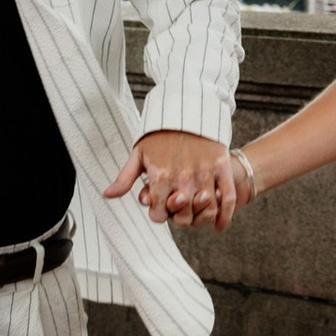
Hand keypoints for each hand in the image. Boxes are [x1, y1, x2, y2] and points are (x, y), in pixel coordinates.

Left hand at [101, 130, 233, 227]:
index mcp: (161, 176)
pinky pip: (227, 198)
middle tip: (180, 212)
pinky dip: (225, 216)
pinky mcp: (222, 167)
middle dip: (180, 218)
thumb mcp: (138, 154)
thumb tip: (108, 196)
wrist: (187, 109)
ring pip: (206, 211)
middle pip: (184, 218)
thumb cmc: (159, 134)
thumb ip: (125, 178)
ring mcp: (205, 173)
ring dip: (201, 219)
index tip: (162, 209)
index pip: (160, 215)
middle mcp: (183, 177)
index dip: (160, 215)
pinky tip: (220, 227)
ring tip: (198, 217)